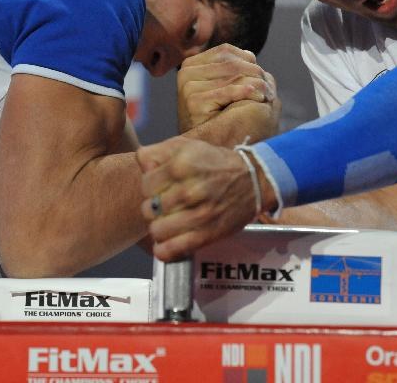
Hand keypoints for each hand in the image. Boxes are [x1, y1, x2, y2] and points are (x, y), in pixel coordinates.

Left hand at [137, 137, 259, 260]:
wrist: (254, 179)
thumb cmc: (215, 162)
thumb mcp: (187, 145)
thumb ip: (158, 152)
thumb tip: (142, 165)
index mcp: (182, 165)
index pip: (146, 184)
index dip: (150, 187)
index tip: (159, 188)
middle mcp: (190, 190)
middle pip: (149, 209)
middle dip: (154, 208)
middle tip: (165, 206)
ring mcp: (199, 215)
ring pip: (157, 230)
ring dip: (159, 228)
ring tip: (167, 222)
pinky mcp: (207, 234)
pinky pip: (174, 249)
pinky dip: (164, 250)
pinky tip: (165, 244)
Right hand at [177, 44, 275, 132]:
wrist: (207, 148)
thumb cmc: (219, 118)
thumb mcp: (225, 88)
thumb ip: (235, 69)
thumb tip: (251, 55)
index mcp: (191, 64)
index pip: (226, 51)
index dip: (248, 60)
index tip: (262, 76)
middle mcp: (186, 72)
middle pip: (231, 63)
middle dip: (256, 74)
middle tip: (270, 90)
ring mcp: (188, 87)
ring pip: (233, 75)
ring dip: (257, 84)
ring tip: (267, 96)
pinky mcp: (194, 102)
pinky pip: (229, 91)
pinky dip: (248, 93)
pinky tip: (258, 98)